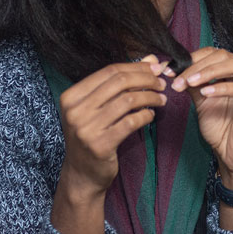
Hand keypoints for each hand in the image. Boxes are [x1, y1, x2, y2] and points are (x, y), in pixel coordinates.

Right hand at [56, 55, 167, 198]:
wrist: (82, 174)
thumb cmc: (92, 135)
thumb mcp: (99, 107)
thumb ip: (121, 83)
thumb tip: (150, 59)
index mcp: (71, 96)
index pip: (109, 71)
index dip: (136, 67)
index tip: (155, 67)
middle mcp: (75, 110)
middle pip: (119, 83)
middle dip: (146, 79)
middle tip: (162, 83)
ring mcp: (86, 128)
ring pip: (128, 101)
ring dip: (150, 97)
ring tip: (161, 99)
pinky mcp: (101, 145)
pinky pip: (131, 122)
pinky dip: (146, 116)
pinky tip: (151, 115)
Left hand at [170, 48, 232, 188]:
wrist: (228, 152)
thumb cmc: (218, 125)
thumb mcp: (200, 99)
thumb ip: (191, 82)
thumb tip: (173, 68)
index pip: (215, 53)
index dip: (193, 58)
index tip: (170, 69)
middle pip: (226, 56)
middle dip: (199, 65)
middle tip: (179, 78)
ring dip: (211, 72)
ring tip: (191, 82)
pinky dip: (223, 87)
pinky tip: (206, 92)